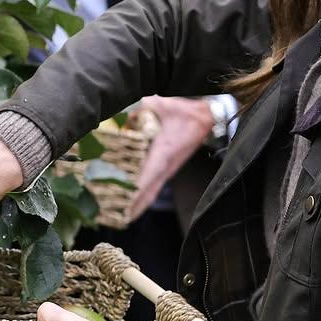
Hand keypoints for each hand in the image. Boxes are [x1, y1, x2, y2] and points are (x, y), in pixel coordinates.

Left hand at [128, 96, 213, 219]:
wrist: (208, 118)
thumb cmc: (184, 111)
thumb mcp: (160, 104)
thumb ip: (138, 108)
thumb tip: (121, 115)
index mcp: (164, 152)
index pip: (147, 176)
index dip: (134, 191)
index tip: (122, 205)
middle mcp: (166, 166)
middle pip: (148, 192)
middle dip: (131, 206)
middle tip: (112, 217)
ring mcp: (168, 169)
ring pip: (151, 192)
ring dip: (136, 203)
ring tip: (118, 214)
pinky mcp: (168, 168)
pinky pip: (153, 185)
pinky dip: (143, 195)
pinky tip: (131, 200)